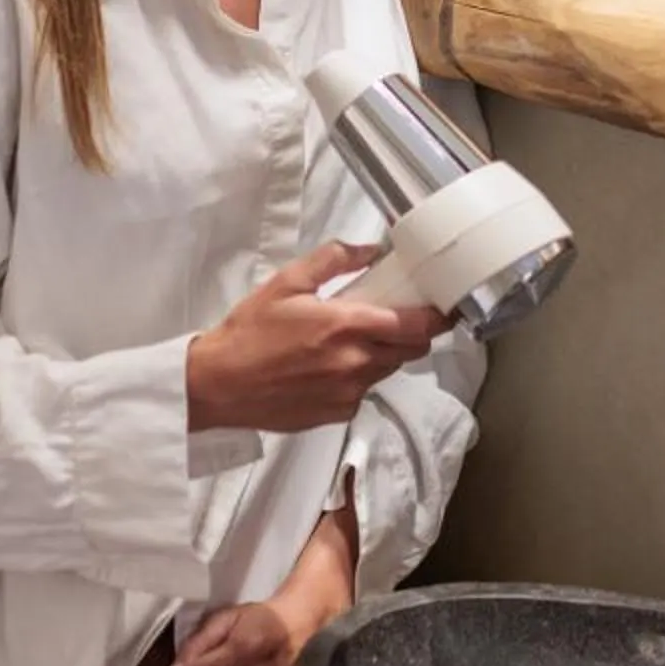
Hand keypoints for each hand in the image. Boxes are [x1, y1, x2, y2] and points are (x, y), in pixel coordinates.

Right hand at [186, 240, 440, 434]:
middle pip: (411, 351)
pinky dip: (358, 377)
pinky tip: (330, 367)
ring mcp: (348, 393)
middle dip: (411, 334)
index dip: (438, 318)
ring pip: (387, 371)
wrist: (219, 384)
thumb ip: (333, 259)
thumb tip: (369, 250)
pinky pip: (363, 392)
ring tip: (354, 341)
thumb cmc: (250, 331)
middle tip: (394, 317)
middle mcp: (356, 363)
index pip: (416, 326)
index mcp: (347, 326)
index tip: (445, 308)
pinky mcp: (337, 414)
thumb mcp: (287, 282)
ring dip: (383, 354)